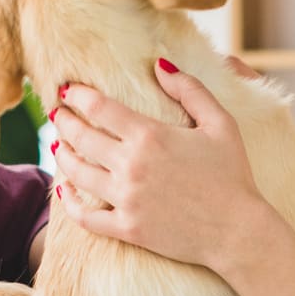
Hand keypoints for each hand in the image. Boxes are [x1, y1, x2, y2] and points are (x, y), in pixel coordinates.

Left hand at [51, 57, 273, 270]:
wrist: (238, 231)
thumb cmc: (233, 174)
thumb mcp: (221, 123)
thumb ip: (190, 90)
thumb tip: (159, 64)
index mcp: (150, 135)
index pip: (98, 107)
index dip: (77, 95)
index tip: (68, 90)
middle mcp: (131, 165)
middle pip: (80, 137)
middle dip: (63, 120)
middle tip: (56, 113)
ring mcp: (126, 199)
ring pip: (76, 173)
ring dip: (62, 155)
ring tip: (58, 145)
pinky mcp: (127, 228)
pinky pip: (84, 216)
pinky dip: (68, 202)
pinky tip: (64, 189)